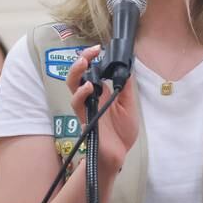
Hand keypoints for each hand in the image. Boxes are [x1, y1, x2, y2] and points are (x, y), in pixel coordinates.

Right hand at [66, 45, 138, 172]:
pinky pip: (78, 105)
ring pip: (73, 86)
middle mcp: (91, 97)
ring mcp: (86, 107)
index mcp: (102, 92)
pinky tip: (88, 87)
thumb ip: (125, 87)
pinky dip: (81, 94)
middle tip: (89, 52)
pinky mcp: (85, 118)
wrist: (118, 154)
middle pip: (78, 74)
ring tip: (83, 63)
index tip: (98, 48)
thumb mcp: (129, 105)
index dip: (92, 58)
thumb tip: (126, 67)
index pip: (92, 70)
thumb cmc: (122, 131)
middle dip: (81, 60)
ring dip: (76, 73)